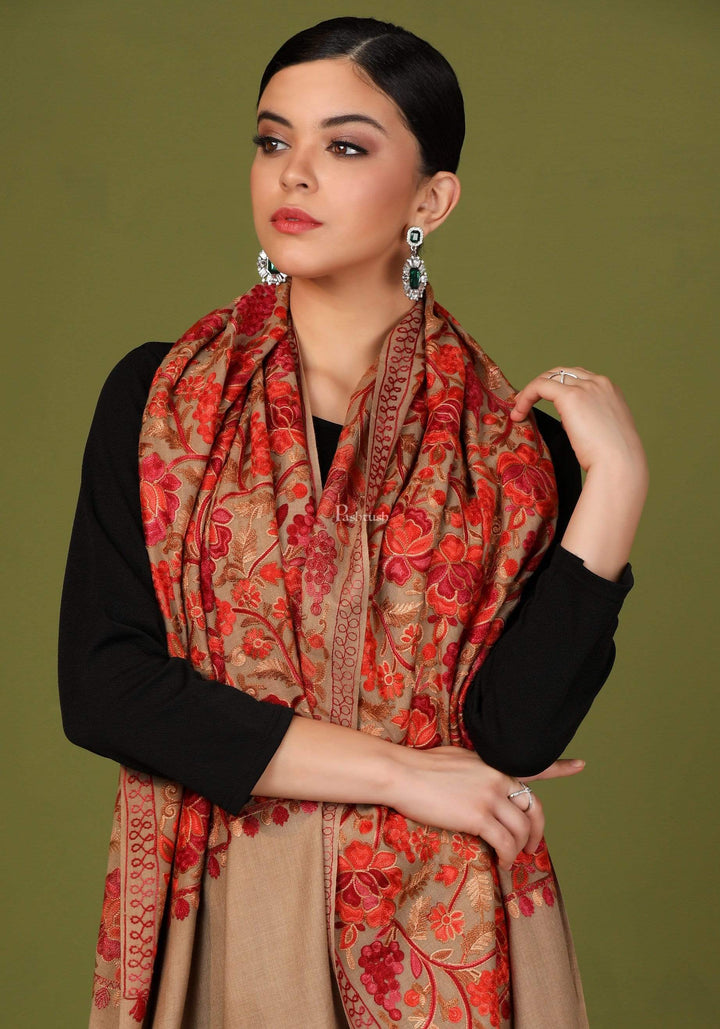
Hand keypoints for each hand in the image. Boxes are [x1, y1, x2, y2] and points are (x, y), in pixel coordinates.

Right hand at [390, 746, 584, 869]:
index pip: (534, 765)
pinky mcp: (477, 816)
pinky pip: (504, 842)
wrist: (401, 773)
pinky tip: (502, 863)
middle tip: (531, 846)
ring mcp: (489, 796)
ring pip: (521, 829)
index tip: (581, 765)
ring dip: (521, 849)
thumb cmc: (420, 767)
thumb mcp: (456, 759)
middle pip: (534, 807)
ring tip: (512, 859)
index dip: (560, 767)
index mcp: (493, 762)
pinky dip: (508, 857)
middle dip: (537, 831)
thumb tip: (484, 787)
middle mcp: (498, 776)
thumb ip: (477, 770)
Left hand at [510, 365, 646, 476]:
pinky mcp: (570, 396)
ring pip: (549, 378)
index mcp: (611, 391)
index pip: (580, 378)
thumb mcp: (603, 432)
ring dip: (531, 391)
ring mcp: (585, 387)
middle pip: (563, 373)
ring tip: (519, 409)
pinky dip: (526, 397)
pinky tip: (518, 413)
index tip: (545, 403)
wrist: (619, 464)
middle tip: (525, 403)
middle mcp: (599, 383)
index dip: (559, 388)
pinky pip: (540, 386)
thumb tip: (568, 420)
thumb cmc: (613, 458)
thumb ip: (588, 420)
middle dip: (543, 385)